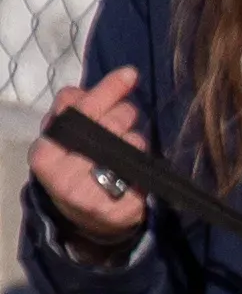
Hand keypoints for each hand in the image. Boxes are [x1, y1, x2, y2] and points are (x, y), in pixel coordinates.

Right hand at [30, 68, 147, 251]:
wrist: (83, 219)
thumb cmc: (71, 167)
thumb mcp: (59, 138)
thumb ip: (69, 110)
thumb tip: (83, 90)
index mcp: (45, 156)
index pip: (81, 114)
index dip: (107, 92)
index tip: (130, 74)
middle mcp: (65, 178)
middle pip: (111, 126)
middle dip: (124, 113)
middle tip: (125, 116)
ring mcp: (93, 197)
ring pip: (132, 147)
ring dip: (136, 139)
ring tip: (125, 148)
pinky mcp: (121, 211)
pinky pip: (145, 172)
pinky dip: (144, 164)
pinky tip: (136, 168)